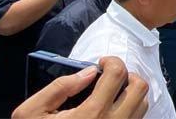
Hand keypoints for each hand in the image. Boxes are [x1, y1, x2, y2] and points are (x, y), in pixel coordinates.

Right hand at [12, 56, 147, 118]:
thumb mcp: (32, 112)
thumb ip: (60, 87)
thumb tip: (89, 72)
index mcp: (91, 114)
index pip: (118, 75)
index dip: (112, 61)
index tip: (102, 63)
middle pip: (140, 87)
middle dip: (127, 75)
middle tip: (110, 77)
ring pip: (143, 104)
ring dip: (131, 92)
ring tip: (112, 93)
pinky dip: (131, 108)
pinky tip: (112, 109)